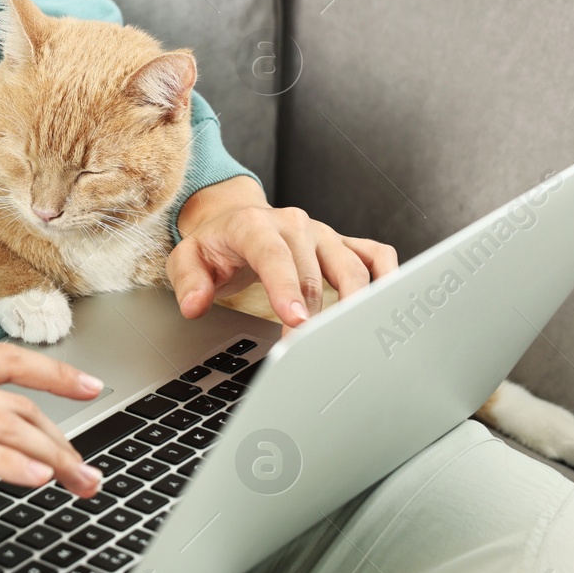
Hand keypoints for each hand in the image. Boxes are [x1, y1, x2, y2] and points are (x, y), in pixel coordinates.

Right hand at [0, 344, 105, 496]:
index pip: (3, 360)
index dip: (53, 371)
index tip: (89, 384)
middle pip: (19, 400)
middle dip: (65, 435)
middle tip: (90, 471)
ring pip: (9, 424)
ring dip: (55, 456)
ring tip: (81, 483)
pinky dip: (13, 464)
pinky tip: (37, 481)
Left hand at [169, 176, 398, 331]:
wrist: (234, 219)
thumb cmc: (215, 245)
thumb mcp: (187, 259)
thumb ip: (188, 281)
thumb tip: (195, 304)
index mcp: (255, 225)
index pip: (274, 254)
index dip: (286, 288)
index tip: (295, 321)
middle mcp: (295, 224)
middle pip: (312, 274)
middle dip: (311, 316)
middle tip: (304, 352)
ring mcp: (323, 234)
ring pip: (351, 267)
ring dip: (352, 306)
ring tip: (346, 339)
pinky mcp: (342, 243)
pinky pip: (376, 254)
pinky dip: (387, 276)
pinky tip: (385, 303)